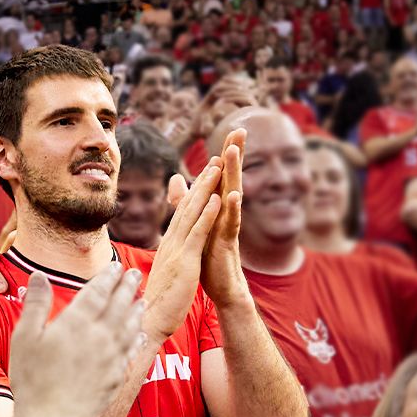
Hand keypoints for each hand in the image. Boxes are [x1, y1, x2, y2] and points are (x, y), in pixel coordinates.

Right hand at [8, 263, 146, 416]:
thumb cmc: (32, 381)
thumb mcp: (24, 338)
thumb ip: (36, 304)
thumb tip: (38, 275)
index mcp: (76, 323)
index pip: (98, 292)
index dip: (108, 277)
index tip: (116, 267)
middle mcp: (99, 337)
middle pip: (119, 305)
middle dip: (128, 287)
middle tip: (136, 274)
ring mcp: (111, 358)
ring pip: (130, 327)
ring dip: (136, 311)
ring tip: (141, 300)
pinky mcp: (116, 378)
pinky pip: (132, 352)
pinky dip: (137, 339)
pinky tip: (139, 335)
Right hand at [142, 160, 224, 340]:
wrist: (149, 321)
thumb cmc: (156, 302)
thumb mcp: (165, 273)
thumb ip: (168, 257)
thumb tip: (168, 250)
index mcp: (169, 245)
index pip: (183, 213)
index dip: (195, 192)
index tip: (206, 174)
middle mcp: (171, 242)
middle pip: (188, 206)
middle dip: (202, 182)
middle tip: (216, 159)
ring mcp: (177, 250)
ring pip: (193, 213)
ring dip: (206, 189)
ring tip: (218, 167)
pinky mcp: (185, 261)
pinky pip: (197, 234)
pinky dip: (207, 215)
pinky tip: (217, 199)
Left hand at [201, 130, 248, 305]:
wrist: (222, 287)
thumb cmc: (209, 255)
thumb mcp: (196, 222)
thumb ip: (186, 200)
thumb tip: (176, 178)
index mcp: (217, 207)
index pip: (221, 175)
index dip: (226, 154)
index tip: (232, 130)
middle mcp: (226, 212)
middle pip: (231, 178)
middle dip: (235, 154)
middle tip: (240, 129)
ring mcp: (228, 225)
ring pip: (232, 194)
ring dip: (234, 173)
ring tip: (234, 152)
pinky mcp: (228, 241)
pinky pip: (231, 222)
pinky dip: (232, 208)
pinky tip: (233, 194)